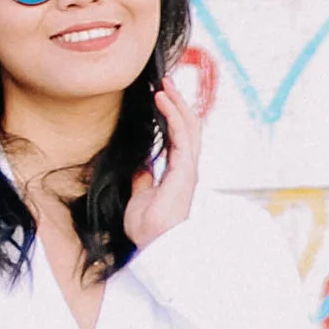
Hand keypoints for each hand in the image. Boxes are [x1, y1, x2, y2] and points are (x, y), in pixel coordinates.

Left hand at [124, 79, 199, 248]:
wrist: (152, 245)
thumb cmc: (147, 228)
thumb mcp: (139, 196)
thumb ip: (143, 179)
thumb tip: (141, 164)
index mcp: (177, 173)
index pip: (178, 138)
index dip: (171, 116)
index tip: (159, 97)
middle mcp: (186, 169)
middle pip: (187, 127)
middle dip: (178, 103)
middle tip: (165, 83)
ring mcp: (188, 169)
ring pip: (188, 127)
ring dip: (177, 103)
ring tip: (164, 85)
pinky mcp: (185, 170)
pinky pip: (182, 135)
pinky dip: (173, 114)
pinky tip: (164, 100)